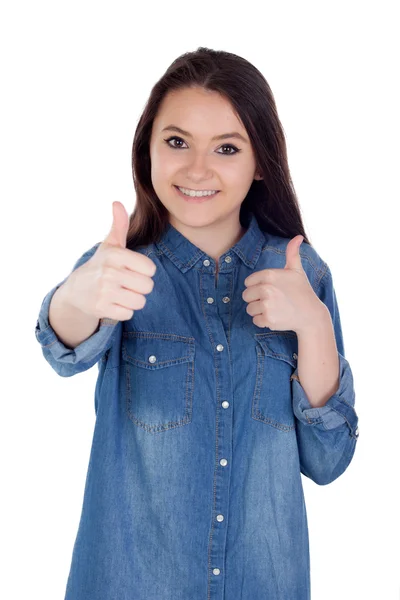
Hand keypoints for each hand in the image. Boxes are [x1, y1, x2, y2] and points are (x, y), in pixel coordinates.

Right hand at [66, 201, 156, 321]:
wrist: (75, 290)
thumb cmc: (101, 265)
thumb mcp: (110, 245)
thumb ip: (119, 225)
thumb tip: (117, 203)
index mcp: (115, 255)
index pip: (150, 269)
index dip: (144, 272)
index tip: (132, 270)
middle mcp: (109, 272)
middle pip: (147, 287)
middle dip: (140, 287)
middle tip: (126, 284)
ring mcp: (104, 291)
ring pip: (140, 302)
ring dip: (133, 300)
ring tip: (120, 293)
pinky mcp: (101, 308)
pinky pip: (129, 314)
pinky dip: (124, 311)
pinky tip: (113, 303)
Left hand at [242, 235, 326, 332]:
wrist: (311, 314)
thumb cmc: (302, 291)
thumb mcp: (297, 270)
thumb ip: (292, 253)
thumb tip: (298, 237)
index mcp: (269, 275)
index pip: (248, 282)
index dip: (257, 287)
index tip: (270, 289)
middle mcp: (266, 289)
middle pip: (246, 296)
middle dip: (256, 299)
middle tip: (272, 301)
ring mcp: (267, 305)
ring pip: (249, 309)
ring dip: (259, 311)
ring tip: (275, 309)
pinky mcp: (268, 319)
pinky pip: (255, 321)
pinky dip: (263, 321)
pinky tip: (276, 317)